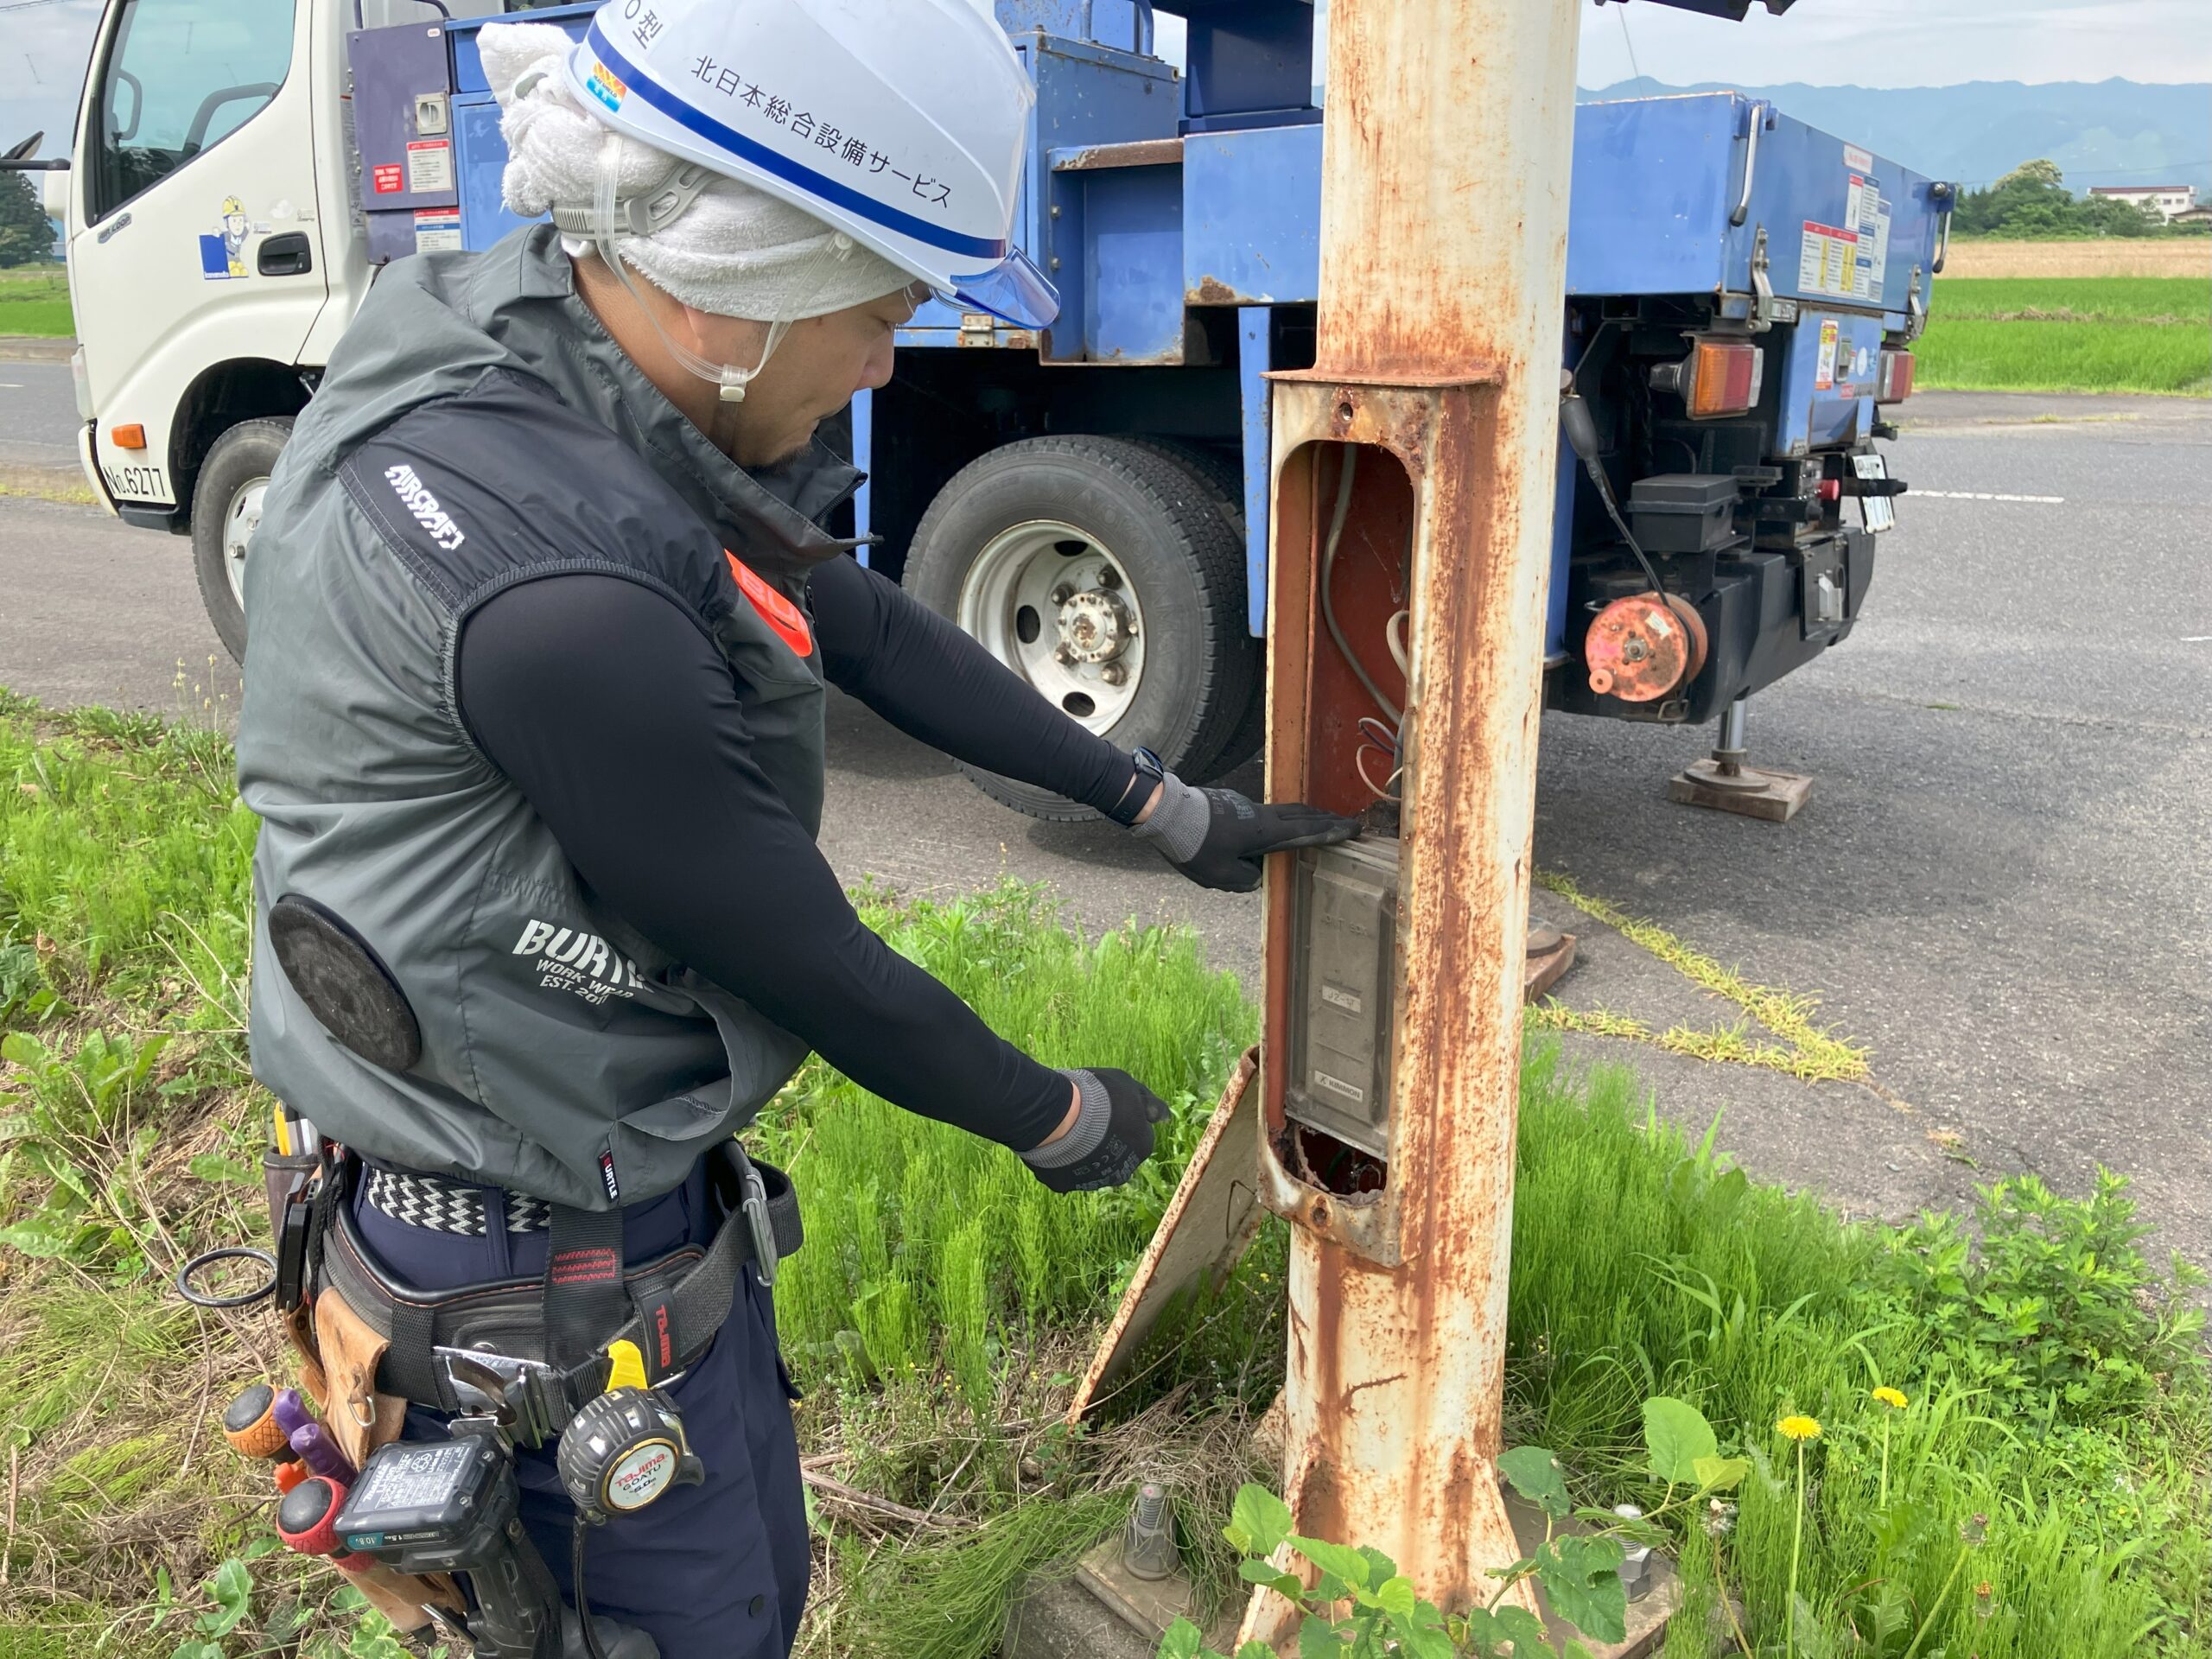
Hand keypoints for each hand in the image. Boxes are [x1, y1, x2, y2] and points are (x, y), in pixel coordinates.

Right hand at [1019, 1068, 1170, 1192]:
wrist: (1061, 1115)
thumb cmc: (1100, 1097)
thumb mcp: (1130, 1087)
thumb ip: (1149, 1103)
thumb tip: (1164, 1117)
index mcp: (1143, 1146)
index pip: (1139, 1135)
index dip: (1124, 1119)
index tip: (1108, 1109)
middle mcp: (1123, 1170)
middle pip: (1118, 1155)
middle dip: (1107, 1141)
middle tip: (1089, 1119)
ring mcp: (1094, 1181)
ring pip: (1093, 1166)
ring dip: (1086, 1153)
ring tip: (1069, 1129)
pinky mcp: (1065, 1185)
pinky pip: (1067, 1172)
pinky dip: (1064, 1160)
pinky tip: (1056, 1143)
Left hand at [1136, 773, 1359, 892]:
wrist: (1166, 813)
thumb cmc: (1194, 847)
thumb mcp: (1220, 877)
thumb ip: (1244, 879)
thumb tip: (1255, 875)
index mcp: (1263, 833)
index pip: (1305, 831)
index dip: (1331, 832)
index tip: (1354, 829)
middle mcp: (1260, 815)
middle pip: (1301, 815)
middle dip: (1327, 820)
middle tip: (1349, 823)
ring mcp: (1246, 806)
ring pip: (1285, 810)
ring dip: (1307, 815)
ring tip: (1323, 820)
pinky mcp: (1232, 804)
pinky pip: (1266, 812)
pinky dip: (1284, 816)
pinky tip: (1281, 824)